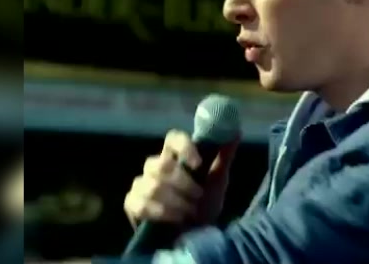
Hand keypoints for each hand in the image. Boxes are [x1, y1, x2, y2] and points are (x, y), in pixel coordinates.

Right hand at [123, 129, 239, 228]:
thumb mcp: (218, 182)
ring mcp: (141, 184)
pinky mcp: (132, 203)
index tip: (198, 164)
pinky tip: (175, 219)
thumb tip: (235, 133)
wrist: (194, 235)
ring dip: (176, 201)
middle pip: (161, 165)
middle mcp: (155, 166)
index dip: (183, 147)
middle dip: (183, 183)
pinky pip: (140, 204)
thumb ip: (224, 158)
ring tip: (190, 212)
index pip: (173, 139)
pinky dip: (161, 213)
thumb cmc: (205, 205)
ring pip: (152, 186)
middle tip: (198, 197)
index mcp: (175, 156)